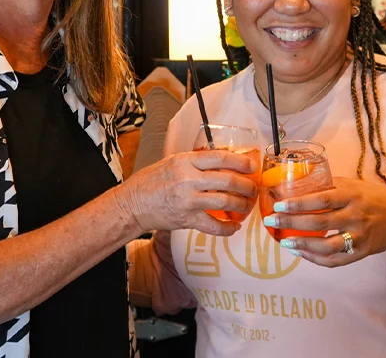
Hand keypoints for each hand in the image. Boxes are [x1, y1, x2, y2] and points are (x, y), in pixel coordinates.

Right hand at [115, 150, 257, 235]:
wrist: (132, 204)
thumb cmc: (151, 181)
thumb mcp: (172, 162)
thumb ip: (195, 161)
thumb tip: (222, 161)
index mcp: (185, 161)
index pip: (220, 157)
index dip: (240, 162)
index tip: (252, 166)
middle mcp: (187, 179)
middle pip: (228, 180)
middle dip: (246, 185)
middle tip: (253, 188)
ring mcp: (187, 200)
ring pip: (225, 202)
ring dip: (241, 204)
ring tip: (247, 205)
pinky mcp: (186, 219)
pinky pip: (213, 226)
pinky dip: (227, 228)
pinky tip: (235, 227)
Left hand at [264, 177, 385, 266]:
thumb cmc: (372, 198)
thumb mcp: (353, 185)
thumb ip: (328, 186)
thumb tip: (295, 186)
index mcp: (352, 195)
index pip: (322, 200)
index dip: (298, 204)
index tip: (278, 205)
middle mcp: (356, 216)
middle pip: (319, 223)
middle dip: (291, 223)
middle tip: (271, 222)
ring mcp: (360, 237)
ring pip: (327, 246)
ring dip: (302, 245)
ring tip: (285, 243)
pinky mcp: (362, 253)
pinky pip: (335, 260)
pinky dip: (316, 259)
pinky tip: (301, 253)